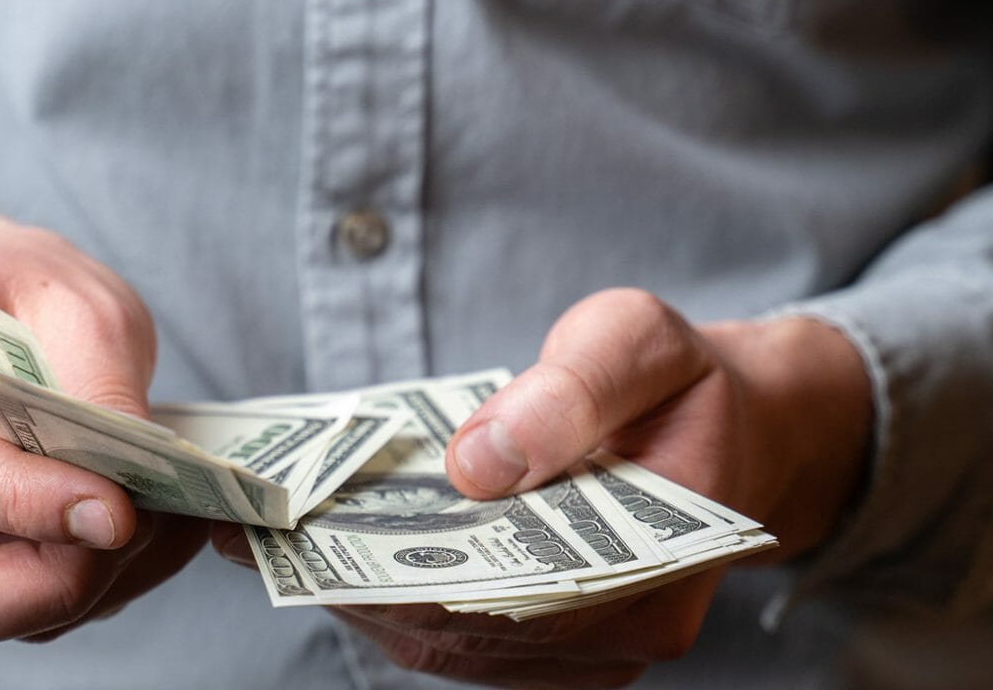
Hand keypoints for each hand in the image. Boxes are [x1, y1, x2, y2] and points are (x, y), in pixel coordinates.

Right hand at [0, 196, 206, 653]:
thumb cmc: (18, 288)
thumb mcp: (73, 295)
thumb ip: (97, 379)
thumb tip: (127, 481)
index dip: (23, 503)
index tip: (118, 506)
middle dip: (50, 583)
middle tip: (138, 523)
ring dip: (92, 584)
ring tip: (164, 512)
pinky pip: (25, 617)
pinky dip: (103, 584)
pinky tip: (151, 523)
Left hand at [216, 288, 872, 687]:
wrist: (732, 426)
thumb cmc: (682, 382)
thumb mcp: (640, 344)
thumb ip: (573, 391)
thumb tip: (477, 465)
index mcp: (656, 570)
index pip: (509, 594)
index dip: (402, 570)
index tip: (309, 531)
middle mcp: (619, 632)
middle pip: (464, 629)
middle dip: (355, 583)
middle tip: (260, 533)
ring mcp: (585, 647)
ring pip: (450, 641)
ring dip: (357, 593)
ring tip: (271, 540)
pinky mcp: (555, 638)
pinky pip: (458, 633)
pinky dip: (389, 593)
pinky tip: (330, 549)